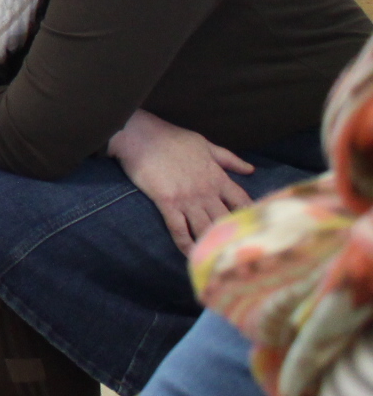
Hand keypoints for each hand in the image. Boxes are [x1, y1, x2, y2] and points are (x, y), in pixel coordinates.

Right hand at [109, 108, 255, 252]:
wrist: (140, 135)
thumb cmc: (172, 137)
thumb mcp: (205, 144)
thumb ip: (229, 159)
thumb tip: (250, 170)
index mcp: (217, 177)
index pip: (242, 202)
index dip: (250, 217)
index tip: (255, 230)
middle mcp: (206, 191)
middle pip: (225, 220)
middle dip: (233, 238)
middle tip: (239, 254)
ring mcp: (187, 198)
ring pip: (205, 228)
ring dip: (211, 244)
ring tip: (218, 260)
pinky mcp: (166, 202)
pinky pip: (178, 229)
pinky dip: (185, 244)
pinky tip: (190, 254)